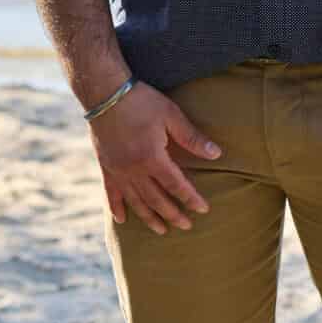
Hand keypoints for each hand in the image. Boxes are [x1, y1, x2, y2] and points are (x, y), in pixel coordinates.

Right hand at [91, 82, 220, 234]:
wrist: (105, 92)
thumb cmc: (141, 100)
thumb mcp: (171, 115)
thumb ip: (192, 137)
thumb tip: (216, 154)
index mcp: (152, 158)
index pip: (176, 185)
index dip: (191, 199)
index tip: (203, 209)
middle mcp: (134, 170)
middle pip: (157, 199)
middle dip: (173, 214)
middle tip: (186, 226)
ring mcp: (118, 170)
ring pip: (136, 202)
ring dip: (150, 218)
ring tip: (161, 230)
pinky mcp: (106, 166)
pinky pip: (110, 193)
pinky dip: (116, 208)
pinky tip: (122, 220)